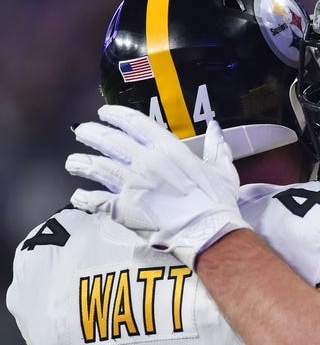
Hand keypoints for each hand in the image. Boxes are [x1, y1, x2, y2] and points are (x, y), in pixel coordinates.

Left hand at [66, 104, 247, 267]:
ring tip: (72, 162)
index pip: (134, 123)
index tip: (103, 113)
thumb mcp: (222, 169)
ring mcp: (130, 184)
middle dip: (91, 134)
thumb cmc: (216, 202)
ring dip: (81, 163)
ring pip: (97, 167)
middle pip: (109, 141)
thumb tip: (215, 128)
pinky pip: (95, 200)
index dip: (115, 115)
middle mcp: (144, 161)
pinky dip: (83, 198)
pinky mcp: (121, 208)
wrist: (207, 232)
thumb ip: (216, 147)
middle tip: (81, 131)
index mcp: (167, 148)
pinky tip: (78, 196)